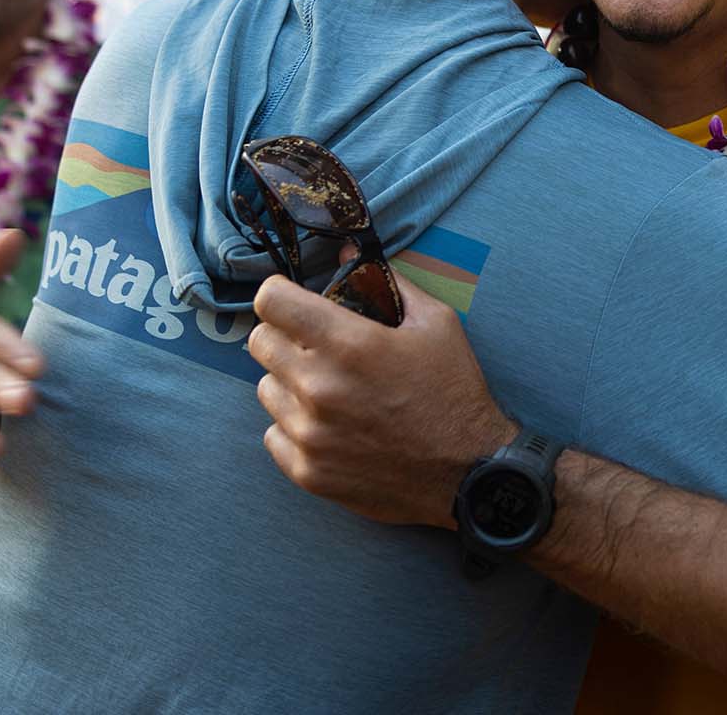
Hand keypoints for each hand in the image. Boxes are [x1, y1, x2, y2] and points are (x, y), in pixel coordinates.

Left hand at [249, 271, 515, 527]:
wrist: (467, 473)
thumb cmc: (453, 393)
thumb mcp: (436, 323)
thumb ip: (387, 282)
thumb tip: (347, 253)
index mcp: (348, 343)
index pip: (271, 300)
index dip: (280, 294)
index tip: (293, 300)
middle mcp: (318, 387)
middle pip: (259, 342)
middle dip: (285, 335)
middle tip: (316, 345)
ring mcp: (309, 433)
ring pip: (265, 389)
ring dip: (289, 383)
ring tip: (328, 390)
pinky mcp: (306, 471)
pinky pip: (273, 434)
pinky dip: (294, 427)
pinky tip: (330, 426)